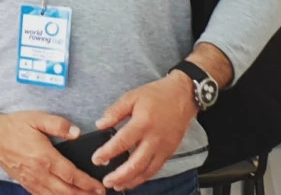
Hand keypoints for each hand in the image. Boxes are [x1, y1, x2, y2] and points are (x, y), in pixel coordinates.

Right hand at [0, 97, 104, 194]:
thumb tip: (77, 133)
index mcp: (45, 157)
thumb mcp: (37, 118)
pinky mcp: (25, 183)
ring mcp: (31, 181)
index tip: (99, 186)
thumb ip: (59, 125)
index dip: (87, 183)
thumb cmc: (14, 126)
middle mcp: (39, 173)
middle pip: (66, 191)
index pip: (71, 175)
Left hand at [91, 72, 198, 190]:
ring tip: (118, 185)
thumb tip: (99, 124)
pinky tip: (134, 179)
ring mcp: (164, 147)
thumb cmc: (158, 94)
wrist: (183, 95)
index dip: (107, 153)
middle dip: (119, 176)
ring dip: (131, 181)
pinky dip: (144, 177)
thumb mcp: (132, 96)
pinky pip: (156, 169)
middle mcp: (154, 138)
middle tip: (106, 181)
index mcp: (142, 123)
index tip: (96, 159)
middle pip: (135, 164)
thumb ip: (115, 111)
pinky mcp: (170, 151)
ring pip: (147, 171)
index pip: (121, 143)